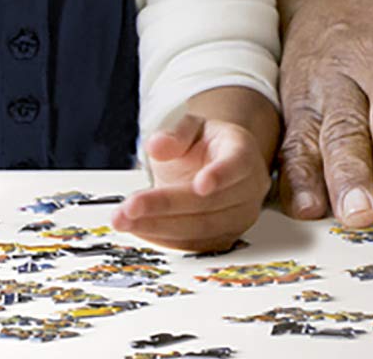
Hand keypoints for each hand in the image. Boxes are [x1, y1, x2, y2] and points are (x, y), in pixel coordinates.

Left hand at [113, 101, 273, 252]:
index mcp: (242, 153)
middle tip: (130, 206)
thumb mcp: (191, 128)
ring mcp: (239, 217)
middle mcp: (248, 189)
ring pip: (201, 229)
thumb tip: (156, 146)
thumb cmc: (205, 146)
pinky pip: (194, 244)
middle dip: (167, 206)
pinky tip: (138, 228)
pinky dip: (163, 238)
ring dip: (159, 227)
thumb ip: (176, 135)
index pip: (237, 165)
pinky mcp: (224, 238)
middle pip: (210, 203)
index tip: (200, 185)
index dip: (220, 175)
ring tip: (124, 220)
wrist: (216, 166)